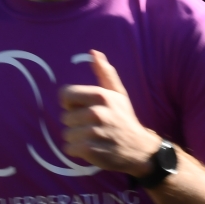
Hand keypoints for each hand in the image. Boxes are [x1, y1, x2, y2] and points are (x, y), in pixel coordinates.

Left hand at [59, 50, 160, 174]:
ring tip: (94, 138)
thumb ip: (105, 72)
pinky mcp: (90, 151)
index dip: (72, 103)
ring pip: (66, 134)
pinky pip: (69, 148)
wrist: (140, 150)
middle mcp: (97, 113)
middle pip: (65, 117)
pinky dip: (77, 151)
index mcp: (101, 96)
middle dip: (76, 123)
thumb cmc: (125, 119)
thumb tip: (93, 52)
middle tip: (94, 126)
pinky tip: (92, 149)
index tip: (84, 109)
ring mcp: (93, 133)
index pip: (65, 95)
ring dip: (77, 138)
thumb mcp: (118, 94)